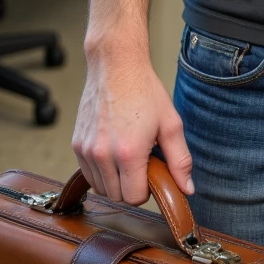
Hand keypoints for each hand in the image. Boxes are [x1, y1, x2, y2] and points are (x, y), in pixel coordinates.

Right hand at [72, 42, 193, 205]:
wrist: (116, 66)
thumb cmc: (145, 91)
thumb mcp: (171, 124)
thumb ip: (180, 160)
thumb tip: (187, 189)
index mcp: (129, 153)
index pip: (135, 197)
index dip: (147, 189)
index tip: (152, 171)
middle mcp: (104, 155)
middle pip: (117, 196)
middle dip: (131, 186)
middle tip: (142, 161)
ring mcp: (87, 150)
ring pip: (100, 188)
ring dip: (115, 180)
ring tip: (128, 154)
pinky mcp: (76, 144)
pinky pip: (87, 173)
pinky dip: (100, 170)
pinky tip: (114, 150)